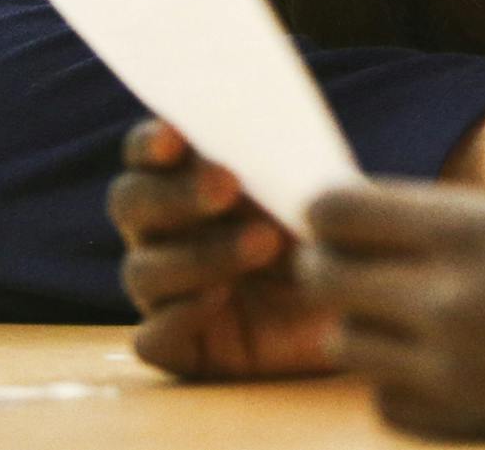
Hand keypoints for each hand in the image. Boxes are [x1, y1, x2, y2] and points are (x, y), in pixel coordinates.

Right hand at [109, 120, 338, 378]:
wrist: (352, 311)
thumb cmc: (330, 237)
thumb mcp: (319, 198)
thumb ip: (290, 168)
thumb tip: (275, 139)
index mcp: (189, 179)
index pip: (148, 151)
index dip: (152, 143)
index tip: (176, 138)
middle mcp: (165, 232)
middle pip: (131, 202)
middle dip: (175, 193)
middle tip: (228, 184)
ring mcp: (164, 291)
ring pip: (143, 269)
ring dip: (199, 252)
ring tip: (264, 243)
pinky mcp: (176, 346)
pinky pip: (152, 337)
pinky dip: (179, 316)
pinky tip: (218, 299)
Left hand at [303, 181, 484, 438]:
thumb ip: (440, 223)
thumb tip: (349, 221)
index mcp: (468, 228)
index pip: (336, 211)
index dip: (325, 211)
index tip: (333, 217)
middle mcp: (450, 295)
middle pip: (324, 277)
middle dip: (328, 267)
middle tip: (345, 264)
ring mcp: (453, 364)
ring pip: (345, 342)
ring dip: (364, 325)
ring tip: (403, 314)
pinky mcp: (464, 421)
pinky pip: (385, 400)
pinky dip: (399, 381)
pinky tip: (438, 361)